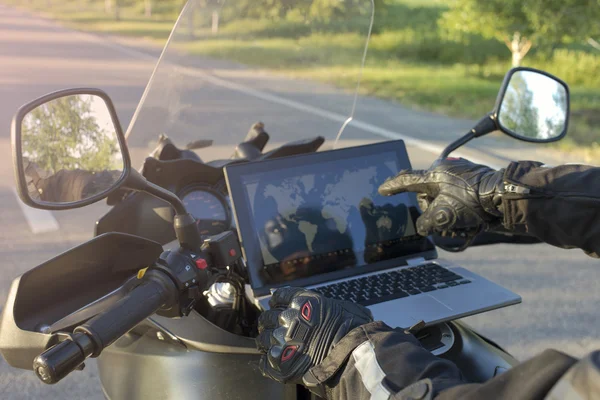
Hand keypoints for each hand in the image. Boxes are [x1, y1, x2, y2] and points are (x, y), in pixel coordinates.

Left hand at [256, 287, 372, 385]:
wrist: (355, 358)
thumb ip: (324, 303)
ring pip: (263, 339)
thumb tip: (318, 303)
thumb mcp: (343, 307)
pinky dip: (268, 362)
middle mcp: (289, 318)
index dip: (277, 301)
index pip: (279, 296)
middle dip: (269, 322)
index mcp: (304, 302)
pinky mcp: (280, 362)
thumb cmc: (354, 333)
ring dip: (266, 342)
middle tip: (271, 327)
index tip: (276, 305)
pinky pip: (265, 361)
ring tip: (271, 347)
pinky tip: (273, 361)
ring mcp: (283, 340)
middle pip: (268, 317)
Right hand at [378, 158, 504, 235]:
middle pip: (428, 195)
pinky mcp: (474, 183)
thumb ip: (426, 222)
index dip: (393, 186)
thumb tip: (424, 226)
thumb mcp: (443, 215)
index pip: (408, 181)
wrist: (505, 197)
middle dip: (434, 212)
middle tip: (446, 222)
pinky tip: (471, 221)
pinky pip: (459, 198)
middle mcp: (446, 171)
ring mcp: (461, 176)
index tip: (383, 190)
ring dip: (449, 215)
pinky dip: (461, 211)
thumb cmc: (472, 201)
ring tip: (462, 224)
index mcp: (434, 173)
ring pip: (444, 199)